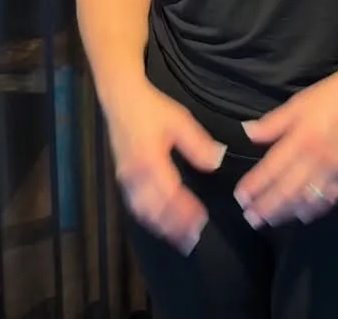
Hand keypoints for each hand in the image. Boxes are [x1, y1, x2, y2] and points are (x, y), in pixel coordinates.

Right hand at [105, 78, 225, 254]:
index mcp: (150, 160)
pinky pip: (134, 204)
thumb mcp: (180, 120)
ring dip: (160, 226)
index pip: (170, 194)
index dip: (185, 211)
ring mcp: (126, 177)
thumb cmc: (152, 108)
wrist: (121, 98)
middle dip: (173, 227)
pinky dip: (148, 217)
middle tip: (192, 239)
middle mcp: (136, 174)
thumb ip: (198, 144)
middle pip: (154, 210)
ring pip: (142, 211)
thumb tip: (216, 161)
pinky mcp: (123, 176)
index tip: (201, 221)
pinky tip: (159, 221)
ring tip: (178, 236)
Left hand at [233, 62, 337, 227]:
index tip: (240, 198)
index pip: (272, 169)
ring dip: (286, 214)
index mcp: (301, 139)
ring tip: (269, 222)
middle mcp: (316, 160)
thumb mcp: (298, 102)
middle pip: (286, 191)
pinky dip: (314, 211)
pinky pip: (328, 200)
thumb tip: (247, 134)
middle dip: (266, 208)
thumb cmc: (332, 96)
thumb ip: (273, 122)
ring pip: (306, 200)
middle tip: (250, 218)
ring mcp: (333, 171)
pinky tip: (302, 216)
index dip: (255, 186)